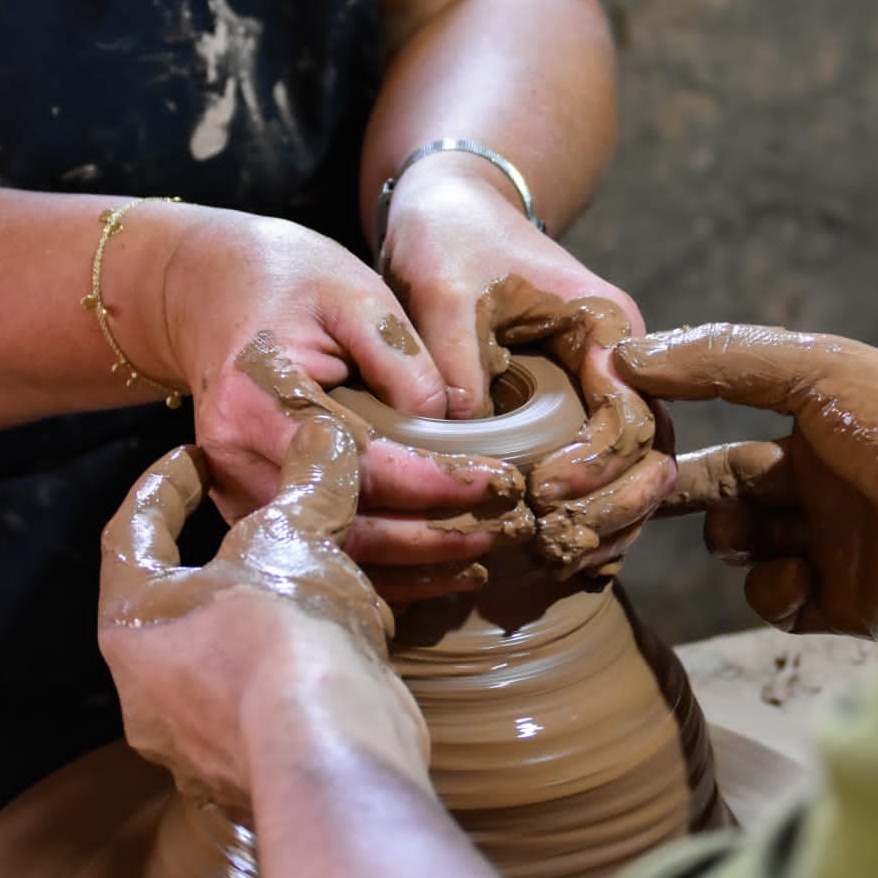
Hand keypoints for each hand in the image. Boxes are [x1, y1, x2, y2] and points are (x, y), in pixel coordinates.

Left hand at [98, 415, 431, 833]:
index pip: (132, 532)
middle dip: (233, 550)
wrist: (330, 750)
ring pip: (239, 645)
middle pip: (188, 594)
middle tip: (265, 514)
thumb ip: (308, 479)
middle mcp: (154, 684)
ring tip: (324, 569)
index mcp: (138, 619)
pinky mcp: (257, 760)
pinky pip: (277, 687)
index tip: (193, 456)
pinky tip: (356, 630)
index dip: (165, 485)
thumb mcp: (295, 538)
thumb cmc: (285, 632)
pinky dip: (310, 651)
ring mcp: (202, 732)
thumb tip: (325, 430)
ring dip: (280, 603)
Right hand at [158, 206, 528, 588]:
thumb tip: (451, 428)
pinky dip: (382, 568)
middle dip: (435, 536)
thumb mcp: (356, 295)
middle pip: (347, 524)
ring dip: (414, 566)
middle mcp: (237, 459)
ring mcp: (236, 490)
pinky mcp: (251, 505)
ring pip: (335, 552)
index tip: (499, 482)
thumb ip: (402, 359)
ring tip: (483, 554)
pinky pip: (323, 547)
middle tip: (506, 526)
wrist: (211, 291)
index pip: (361, 463)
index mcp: (259, 400)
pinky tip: (434, 568)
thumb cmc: (289, 284)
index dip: (435, 482)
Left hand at [380, 168, 674, 574]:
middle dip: (612, 504)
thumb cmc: (452, 243)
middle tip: (557, 540)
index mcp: (606, 326)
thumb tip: (464, 434)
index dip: (596, 463)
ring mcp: (599, 389)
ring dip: (604, 518)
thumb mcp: (444, 290)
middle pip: (649, 453)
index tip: (543, 491)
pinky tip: (556, 546)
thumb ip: (455, 358)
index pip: (629, 413)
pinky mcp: (573, 409)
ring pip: (632, 470)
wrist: (452, 220)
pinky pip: (599, 470)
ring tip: (556, 555)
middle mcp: (618, 363)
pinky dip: (587, 510)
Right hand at [614, 323, 877, 637]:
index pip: (721, 415)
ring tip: (748, 536)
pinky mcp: (841, 604)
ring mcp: (829, 544)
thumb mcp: (826, 376)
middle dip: (676, 491)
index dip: (673, 423)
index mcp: (818, 419)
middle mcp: (819, 480)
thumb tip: (626, 355)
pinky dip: (774, 591)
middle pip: (719, 485)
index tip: (627, 432)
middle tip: (632, 495)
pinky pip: (775, 599)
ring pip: (739, 545)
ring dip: (729, 540)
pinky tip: (803, 580)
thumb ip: (727, 360)